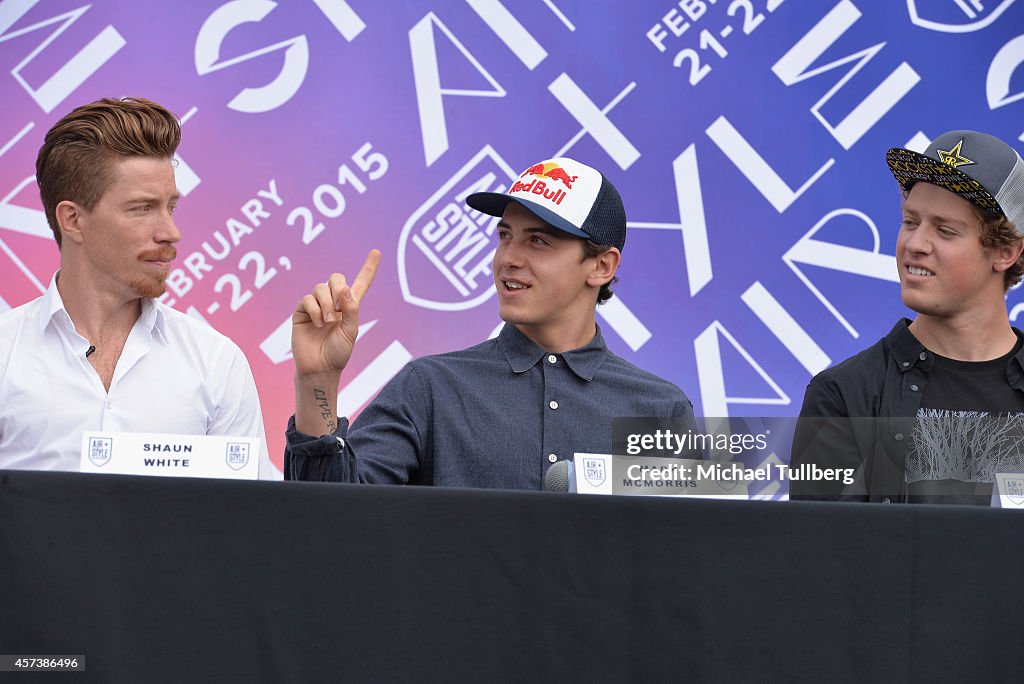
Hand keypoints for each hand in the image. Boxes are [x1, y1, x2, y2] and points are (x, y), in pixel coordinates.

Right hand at [291, 249, 380, 378]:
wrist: (320, 368)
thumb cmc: (338, 352)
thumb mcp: (351, 331)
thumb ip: (351, 309)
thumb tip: (343, 288)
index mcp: (350, 307)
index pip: (360, 283)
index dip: (368, 268)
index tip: (377, 252)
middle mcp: (333, 303)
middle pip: (336, 278)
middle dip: (337, 288)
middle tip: (338, 310)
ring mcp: (316, 306)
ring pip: (321, 288)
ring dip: (327, 305)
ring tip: (328, 323)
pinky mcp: (302, 311)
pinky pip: (308, 298)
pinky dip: (314, 310)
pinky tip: (317, 323)